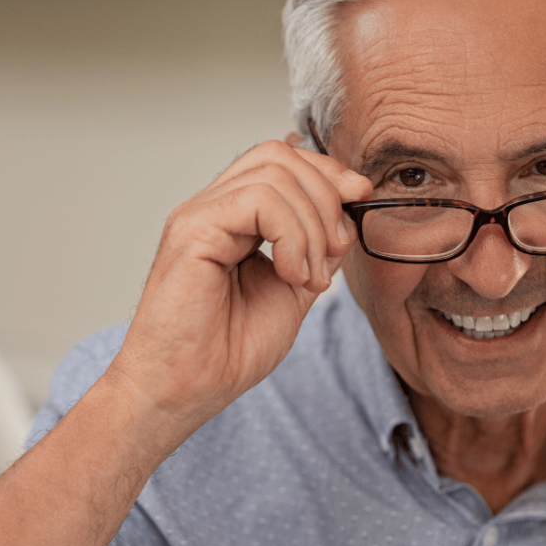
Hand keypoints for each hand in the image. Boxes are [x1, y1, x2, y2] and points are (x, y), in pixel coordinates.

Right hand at [105, 139, 371, 440]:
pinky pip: (258, 201)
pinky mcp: (192, 230)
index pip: (283, 160)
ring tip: (309, 277)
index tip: (360, 201)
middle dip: (326, 196)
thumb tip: (348, 213)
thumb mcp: (294, 290)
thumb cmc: (226, 351)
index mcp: (233, 217)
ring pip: (274, 173)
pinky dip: (291, 236)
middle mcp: (213, 207)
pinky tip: (290, 275)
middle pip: (280, 155)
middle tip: (335, 251)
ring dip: (312, 226)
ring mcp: (200, 214)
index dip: (328, 173)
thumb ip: (317, 249)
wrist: (185, 390)